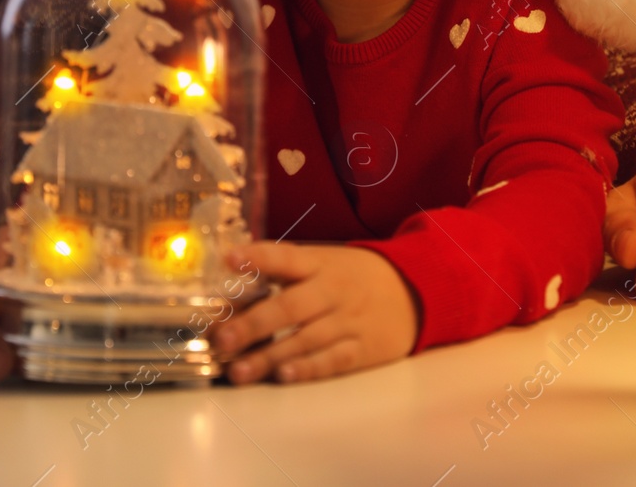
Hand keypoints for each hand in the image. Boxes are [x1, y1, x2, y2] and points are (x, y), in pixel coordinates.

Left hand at [210, 243, 416, 383]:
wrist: (414, 290)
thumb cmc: (351, 276)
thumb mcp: (322, 264)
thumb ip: (279, 275)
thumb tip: (229, 293)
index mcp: (320, 263)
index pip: (286, 257)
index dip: (258, 257)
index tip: (230, 259)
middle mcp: (333, 291)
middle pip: (290, 307)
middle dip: (253, 324)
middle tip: (221, 339)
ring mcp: (349, 321)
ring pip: (306, 340)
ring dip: (269, 356)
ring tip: (237, 370)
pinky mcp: (363, 350)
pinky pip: (332, 360)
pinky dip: (308, 369)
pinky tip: (283, 377)